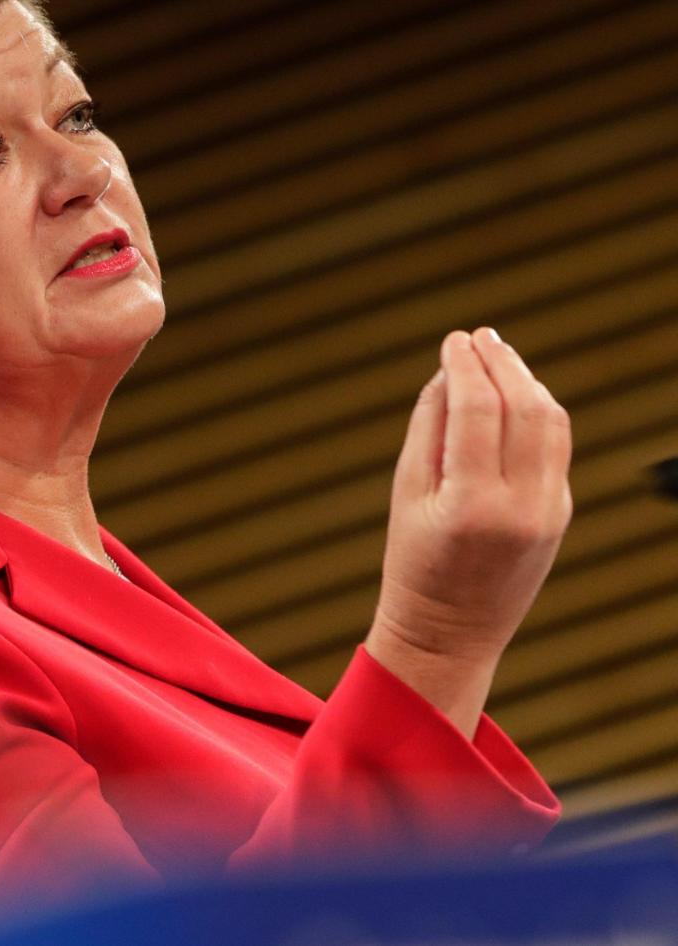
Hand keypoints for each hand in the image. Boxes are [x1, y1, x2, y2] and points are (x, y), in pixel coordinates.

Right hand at [366, 328, 572, 733]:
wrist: (452, 631)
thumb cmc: (414, 561)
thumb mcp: (406, 493)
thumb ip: (429, 428)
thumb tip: (451, 373)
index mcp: (473, 503)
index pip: (478, 410)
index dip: (466, 366)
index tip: (452, 340)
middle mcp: (522, 505)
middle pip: (525, 408)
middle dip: (501, 363)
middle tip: (478, 336)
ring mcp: (550, 510)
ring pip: (552, 423)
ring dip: (526, 381)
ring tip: (498, 356)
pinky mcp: (562, 513)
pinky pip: (556, 446)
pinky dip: (538, 411)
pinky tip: (514, 394)